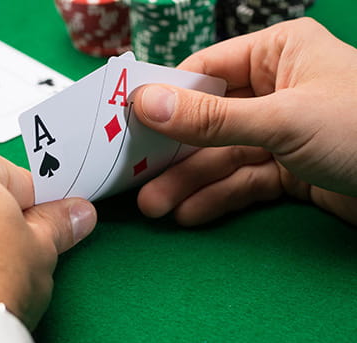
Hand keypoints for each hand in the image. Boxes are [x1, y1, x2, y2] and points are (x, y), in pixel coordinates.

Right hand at [131, 18, 356, 225]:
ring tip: (156, 207)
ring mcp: (284, 132)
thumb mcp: (282, 119)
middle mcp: (278, 88)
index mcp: (279, 53)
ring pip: (223, 155)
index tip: (125, 123)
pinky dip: (219, 197)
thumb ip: (211, 118)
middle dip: (175, 152)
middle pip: (209, 119)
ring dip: (189, 182)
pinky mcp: (292, 170)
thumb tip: (145, 104)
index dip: (165, 98)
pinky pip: (245, 181)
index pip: (206, 71)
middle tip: (136, 178)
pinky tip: (190, 214)